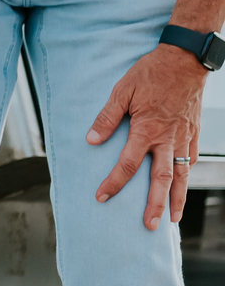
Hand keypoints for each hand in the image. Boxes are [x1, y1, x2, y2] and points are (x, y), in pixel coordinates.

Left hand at [87, 44, 204, 227]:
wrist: (185, 59)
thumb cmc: (151, 72)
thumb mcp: (122, 90)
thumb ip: (107, 117)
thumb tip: (91, 139)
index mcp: (147, 130)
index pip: (128, 164)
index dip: (114, 182)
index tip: (102, 196)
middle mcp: (167, 138)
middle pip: (160, 179)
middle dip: (154, 205)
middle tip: (149, 226)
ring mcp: (183, 136)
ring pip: (181, 174)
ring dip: (177, 198)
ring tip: (173, 219)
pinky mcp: (194, 131)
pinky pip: (191, 158)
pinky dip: (187, 174)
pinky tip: (182, 183)